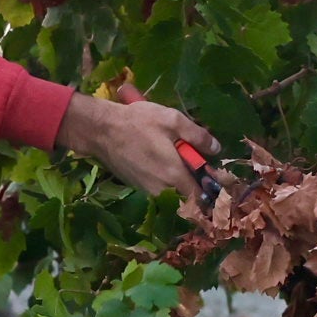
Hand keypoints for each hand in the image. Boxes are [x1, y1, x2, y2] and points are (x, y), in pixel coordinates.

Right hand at [58, 91, 216, 200]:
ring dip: (178, 180)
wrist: (101, 130)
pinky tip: (159, 159)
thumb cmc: (138, 122)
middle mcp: (162, 189)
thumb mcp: (172, 120)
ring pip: (172, 192)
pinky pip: (158, 188)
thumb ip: (198, 136)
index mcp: (175, 175)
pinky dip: (163, 179)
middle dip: (195, 183)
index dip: (210, 189)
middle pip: (186, 195)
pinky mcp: (136, 186)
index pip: (200, 196)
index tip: (213, 176)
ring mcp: (147, 190)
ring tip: (176, 158)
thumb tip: (216, 149)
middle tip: (195, 163)